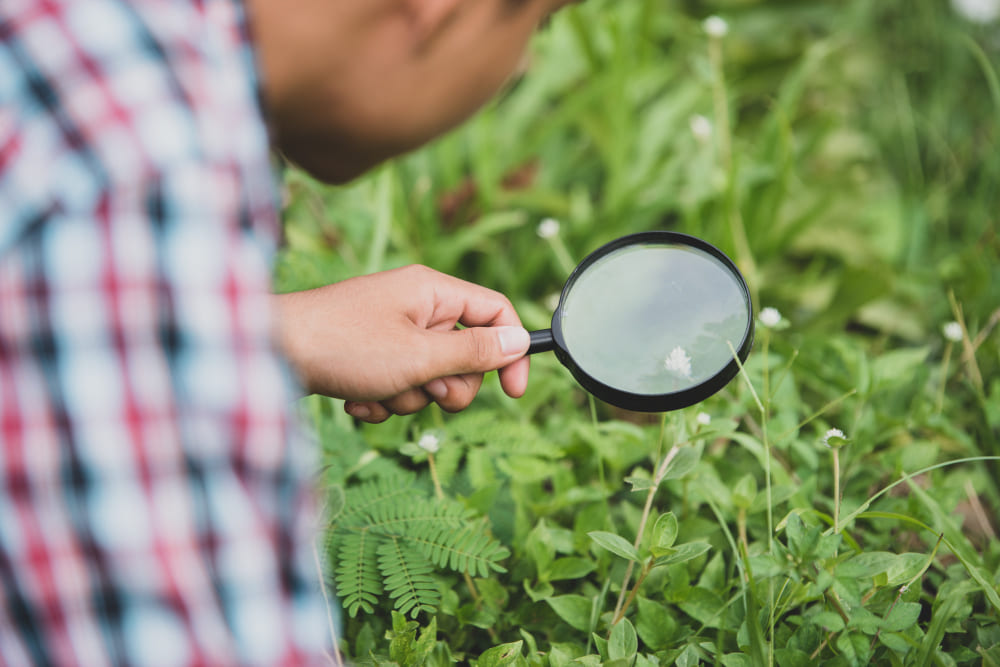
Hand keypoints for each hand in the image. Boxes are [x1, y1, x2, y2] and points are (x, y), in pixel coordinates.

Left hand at [274, 265, 530, 422]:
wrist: (268, 353)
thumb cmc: (342, 346)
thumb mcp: (419, 356)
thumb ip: (473, 352)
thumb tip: (518, 342)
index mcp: (432, 292)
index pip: (495, 312)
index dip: (511, 351)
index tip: (514, 393)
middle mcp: (413, 305)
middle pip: (464, 353)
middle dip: (447, 384)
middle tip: (424, 388)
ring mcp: (389, 330)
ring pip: (429, 376)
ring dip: (409, 396)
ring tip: (377, 391)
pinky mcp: (367, 354)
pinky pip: (396, 384)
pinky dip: (382, 398)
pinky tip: (355, 398)